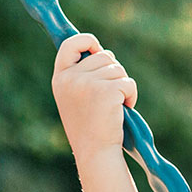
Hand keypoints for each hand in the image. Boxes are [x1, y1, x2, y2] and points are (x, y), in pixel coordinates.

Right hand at [51, 33, 135, 158]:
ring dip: (123, 85)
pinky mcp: (107, 90)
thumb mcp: (76, 97)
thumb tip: (104, 53)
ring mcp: (88, 83)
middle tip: (109, 95)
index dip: (87, 41)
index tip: (97, 47)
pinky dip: (131, 95)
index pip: (70, 44)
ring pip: (118, 69)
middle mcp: (70, 77)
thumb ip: (83, 75)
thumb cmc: (89, 126)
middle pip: (104, 56)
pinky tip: (122, 110)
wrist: (95, 150)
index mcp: (60, 77)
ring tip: (114, 106)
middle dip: (113, 72)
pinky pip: (128, 82)